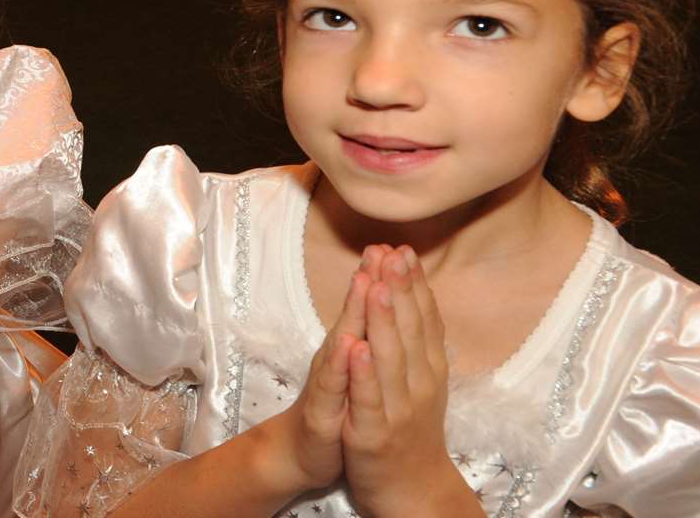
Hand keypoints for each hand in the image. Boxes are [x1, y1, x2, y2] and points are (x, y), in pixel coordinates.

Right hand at [261, 263, 369, 497]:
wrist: (304, 453)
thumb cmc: (335, 408)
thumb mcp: (355, 370)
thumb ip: (366, 335)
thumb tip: (382, 301)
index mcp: (351, 349)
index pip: (368, 309)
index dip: (381, 279)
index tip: (395, 245)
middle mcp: (337, 359)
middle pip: (354, 316)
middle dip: (369, 282)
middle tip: (380, 248)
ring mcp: (327, 383)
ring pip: (342, 343)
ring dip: (354, 312)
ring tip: (365, 281)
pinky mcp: (321, 411)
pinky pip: (333, 386)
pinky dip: (343, 365)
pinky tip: (350, 346)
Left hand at [343, 246, 470, 514]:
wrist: (412, 488)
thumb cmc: (412, 427)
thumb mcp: (421, 380)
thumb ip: (417, 341)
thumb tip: (417, 296)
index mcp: (428, 369)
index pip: (423, 319)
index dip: (413, 284)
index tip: (403, 248)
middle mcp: (419, 384)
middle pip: (409, 330)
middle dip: (398, 290)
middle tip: (391, 253)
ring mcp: (398, 408)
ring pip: (390, 359)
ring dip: (384, 321)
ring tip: (376, 286)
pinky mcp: (374, 432)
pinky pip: (368, 399)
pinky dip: (364, 372)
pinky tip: (357, 347)